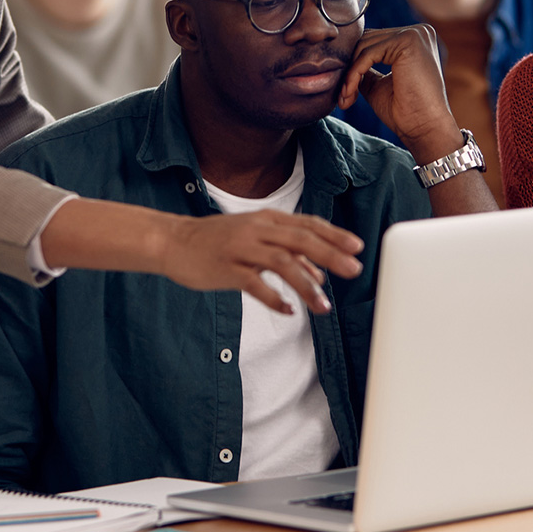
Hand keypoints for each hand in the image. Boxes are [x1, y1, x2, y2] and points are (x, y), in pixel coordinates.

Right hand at [42, 199, 363, 314]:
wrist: (174, 241)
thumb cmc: (218, 241)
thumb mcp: (255, 239)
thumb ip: (287, 253)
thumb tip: (320, 272)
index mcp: (267, 220)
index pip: (308, 225)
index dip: (334, 235)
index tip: (358, 247)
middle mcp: (258, 230)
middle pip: (302, 240)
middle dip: (332, 255)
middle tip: (355, 270)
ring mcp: (242, 249)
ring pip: (283, 264)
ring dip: (307, 286)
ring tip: (323, 307)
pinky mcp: (227, 269)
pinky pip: (256, 285)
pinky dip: (274, 299)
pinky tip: (288, 311)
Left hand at [336, 25, 461, 161]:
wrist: (424, 128)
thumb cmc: (405, 112)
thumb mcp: (378, 84)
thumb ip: (365, 68)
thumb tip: (343, 59)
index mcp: (414, 40)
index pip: (373, 41)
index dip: (354, 64)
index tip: (344, 91)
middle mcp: (418, 32)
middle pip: (367, 40)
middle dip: (350, 68)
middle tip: (343, 97)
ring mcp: (414, 35)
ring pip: (365, 46)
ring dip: (350, 74)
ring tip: (346, 98)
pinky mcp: (408, 42)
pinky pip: (368, 54)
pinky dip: (355, 74)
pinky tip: (350, 93)